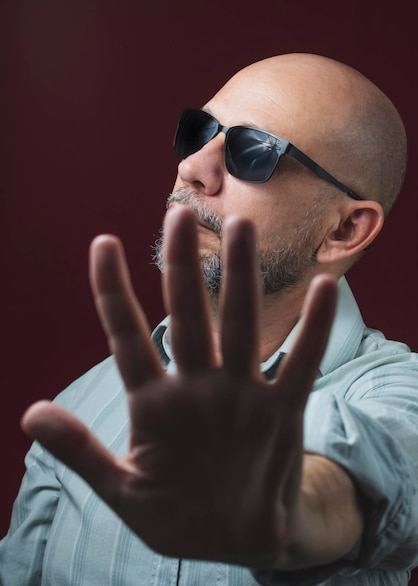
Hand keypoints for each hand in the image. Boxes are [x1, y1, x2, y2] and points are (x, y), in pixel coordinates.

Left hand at [22, 206, 337, 566]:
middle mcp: (197, 388)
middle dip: (181, 269)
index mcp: (154, 404)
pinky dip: (313, 330)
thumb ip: (81, 453)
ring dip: (241, 279)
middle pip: (187, 317)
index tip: (103, 243)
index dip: (113, 293)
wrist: (237, 541)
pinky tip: (325, 288)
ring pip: (240, 327)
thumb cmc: (178, 512)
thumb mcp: (124, 489)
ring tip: (241, 227)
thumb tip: (30, 413)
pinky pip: (300, 365)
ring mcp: (241, 396)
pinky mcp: (282, 413)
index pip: (127, 338)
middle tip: (177, 216)